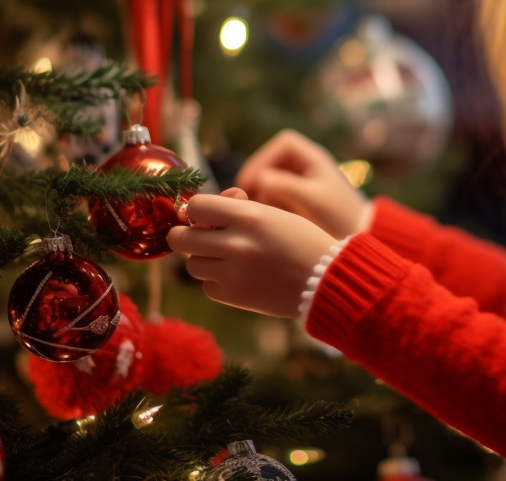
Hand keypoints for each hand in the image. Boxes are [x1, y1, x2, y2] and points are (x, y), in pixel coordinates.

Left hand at [166, 192, 337, 317]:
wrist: (326, 281)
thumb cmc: (301, 241)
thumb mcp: (274, 214)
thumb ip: (238, 207)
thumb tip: (202, 210)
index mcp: (248, 217)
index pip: (196, 207)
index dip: (196, 211)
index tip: (203, 217)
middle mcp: (236, 244)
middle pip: (180, 239)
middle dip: (184, 236)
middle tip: (197, 237)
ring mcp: (233, 273)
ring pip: (192, 264)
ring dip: (203, 260)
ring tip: (226, 258)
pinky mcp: (234, 297)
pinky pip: (207, 287)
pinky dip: (216, 282)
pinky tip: (238, 277)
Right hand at [233, 129, 367, 238]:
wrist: (355, 246)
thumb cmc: (339, 218)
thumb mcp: (311, 200)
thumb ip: (284, 185)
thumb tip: (258, 179)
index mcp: (315, 158)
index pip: (283, 145)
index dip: (263, 158)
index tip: (251, 181)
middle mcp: (309, 166)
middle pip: (274, 161)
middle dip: (258, 178)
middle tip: (246, 198)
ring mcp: (303, 183)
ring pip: (272, 180)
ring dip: (261, 193)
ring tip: (257, 212)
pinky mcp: (299, 201)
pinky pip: (276, 197)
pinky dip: (268, 205)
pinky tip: (266, 220)